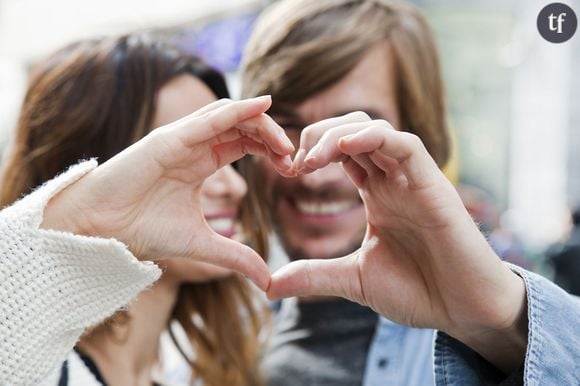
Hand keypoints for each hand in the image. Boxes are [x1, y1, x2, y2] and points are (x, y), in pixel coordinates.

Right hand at [42, 96, 293, 289]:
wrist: (101, 231)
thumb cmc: (143, 232)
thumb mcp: (202, 244)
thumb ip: (236, 256)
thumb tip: (268, 279)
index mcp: (201, 163)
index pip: (244, 143)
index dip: (270, 151)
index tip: (292, 169)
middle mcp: (193, 146)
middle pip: (241, 127)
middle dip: (271, 136)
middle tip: (294, 157)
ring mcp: (180, 139)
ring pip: (228, 117)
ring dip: (260, 124)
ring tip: (285, 142)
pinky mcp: (167, 139)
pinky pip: (208, 119)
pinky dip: (236, 111)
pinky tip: (261, 107)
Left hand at [268, 112, 527, 370]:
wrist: (464, 310)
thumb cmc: (418, 291)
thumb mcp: (353, 280)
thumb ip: (313, 275)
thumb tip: (268, 285)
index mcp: (377, 193)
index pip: (341, 151)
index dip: (310, 151)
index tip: (287, 171)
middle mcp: (393, 179)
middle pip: (352, 131)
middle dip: (317, 137)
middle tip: (294, 164)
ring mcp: (413, 179)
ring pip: (374, 129)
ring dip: (337, 135)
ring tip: (311, 159)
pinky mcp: (434, 184)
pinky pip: (405, 145)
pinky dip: (374, 138)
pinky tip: (345, 147)